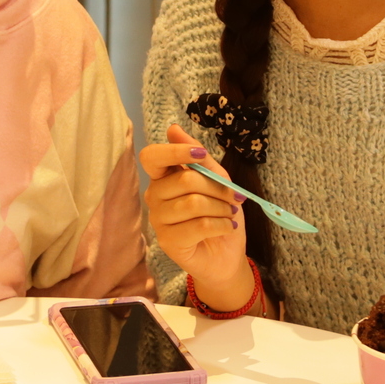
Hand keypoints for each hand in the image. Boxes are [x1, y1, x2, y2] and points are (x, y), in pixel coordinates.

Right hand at [139, 124, 252, 309]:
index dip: (175, 151)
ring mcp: (158, 221)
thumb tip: (172, 128)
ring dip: (221, 208)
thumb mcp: (218, 180)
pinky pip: (199, 225)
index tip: (201, 155)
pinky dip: (221, 225)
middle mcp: (154, 197)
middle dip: (217, 188)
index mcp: (163, 178)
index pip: (151, 157)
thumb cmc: (220, 214)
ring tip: (229, 215)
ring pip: (193, 203)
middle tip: (233, 199)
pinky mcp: (168, 242)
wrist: (226, 255)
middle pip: (184, 180)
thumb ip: (199, 157)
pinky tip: (226, 228)